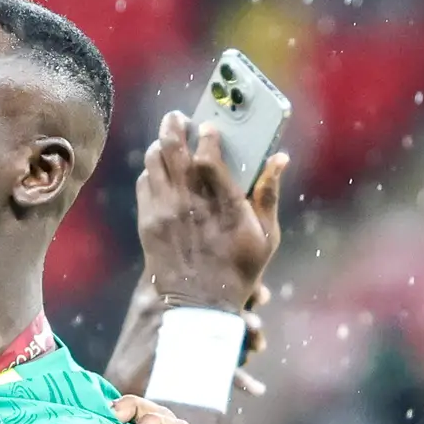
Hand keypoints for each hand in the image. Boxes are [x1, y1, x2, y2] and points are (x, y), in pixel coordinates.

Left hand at [133, 117, 284, 315]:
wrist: (197, 306)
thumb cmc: (238, 271)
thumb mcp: (266, 237)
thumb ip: (269, 194)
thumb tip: (280, 158)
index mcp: (224, 206)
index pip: (208, 157)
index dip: (208, 135)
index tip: (210, 127)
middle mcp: (191, 205)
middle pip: (173, 149)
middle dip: (174, 125)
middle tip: (179, 117)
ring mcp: (165, 213)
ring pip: (153, 161)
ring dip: (160, 143)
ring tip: (168, 138)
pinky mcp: (148, 222)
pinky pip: (144, 182)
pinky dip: (151, 169)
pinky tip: (160, 169)